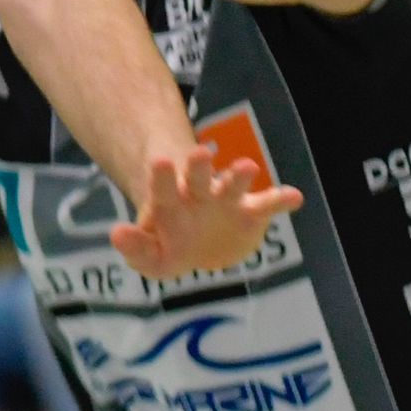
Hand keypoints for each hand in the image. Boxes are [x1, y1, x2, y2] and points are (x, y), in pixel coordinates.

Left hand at [113, 144, 302, 279]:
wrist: (202, 246)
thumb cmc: (170, 245)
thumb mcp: (152, 256)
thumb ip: (137, 249)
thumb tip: (117, 235)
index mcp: (169, 202)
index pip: (162, 188)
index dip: (161, 176)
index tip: (160, 160)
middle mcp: (197, 195)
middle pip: (196, 178)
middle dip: (198, 167)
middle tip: (198, 153)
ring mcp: (226, 202)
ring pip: (232, 185)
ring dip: (239, 176)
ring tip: (248, 167)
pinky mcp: (252, 214)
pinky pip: (268, 204)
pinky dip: (281, 200)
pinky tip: (294, 197)